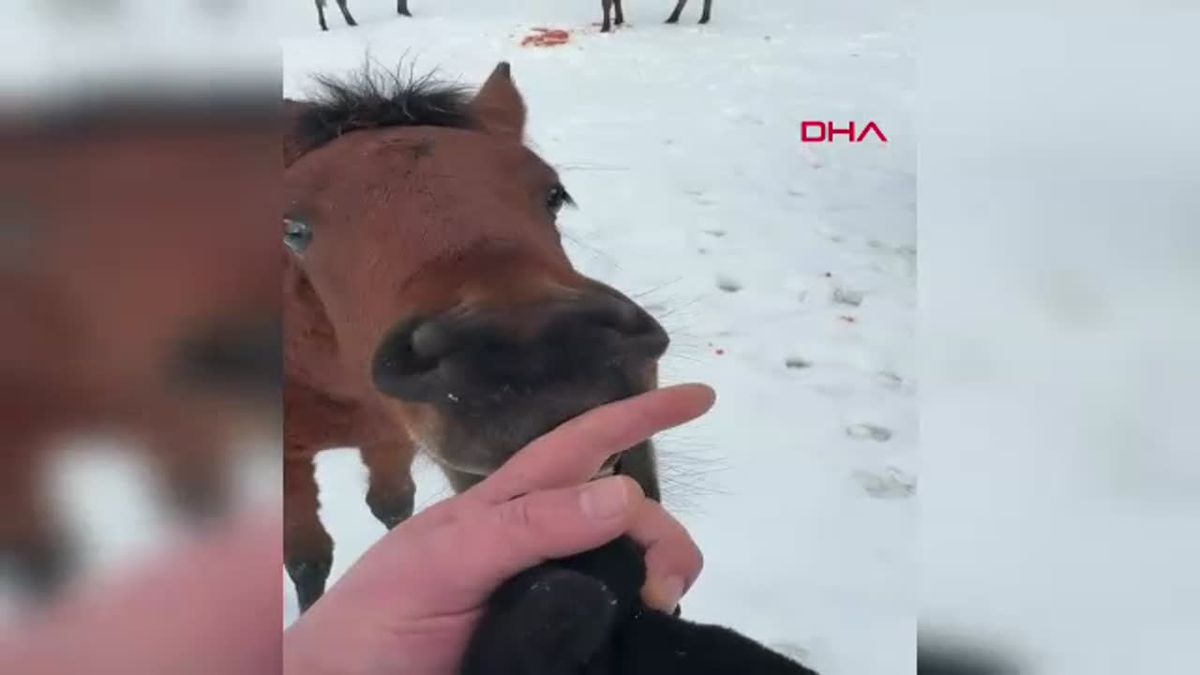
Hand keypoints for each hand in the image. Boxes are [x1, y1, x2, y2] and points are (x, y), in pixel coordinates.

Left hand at [283, 383, 714, 674]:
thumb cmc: (376, 622)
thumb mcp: (440, 562)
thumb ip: (526, 526)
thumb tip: (623, 490)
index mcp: (506, 508)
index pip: (581, 445)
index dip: (639, 415)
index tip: (703, 396)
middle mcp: (538, 545)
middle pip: (624, 516)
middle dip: (662, 533)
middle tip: (666, 587)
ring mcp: (550, 596)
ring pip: (630, 568)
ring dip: (660, 576)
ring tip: (657, 610)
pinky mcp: (558, 644)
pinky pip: (618, 621)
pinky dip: (645, 621)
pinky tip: (649, 631)